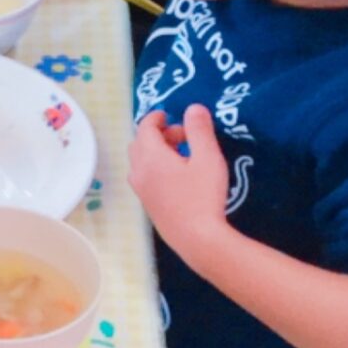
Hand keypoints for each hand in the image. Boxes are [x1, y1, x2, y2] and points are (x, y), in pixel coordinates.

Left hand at [127, 106, 231, 266]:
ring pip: (140, 162)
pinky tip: (178, 178)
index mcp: (150, 157)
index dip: (156, 117)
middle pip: (139, 144)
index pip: (145, 128)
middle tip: (183, 137)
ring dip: (155, 152)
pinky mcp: (147, 206)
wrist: (196, 239)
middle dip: (158, 135)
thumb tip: (193, 108)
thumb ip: (200, 130)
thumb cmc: (203, 196)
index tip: (169, 116)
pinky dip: (154, 168)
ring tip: (182, 157)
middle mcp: (139, 172)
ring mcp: (141, 191)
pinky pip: (144, 178)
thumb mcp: (208, 158)